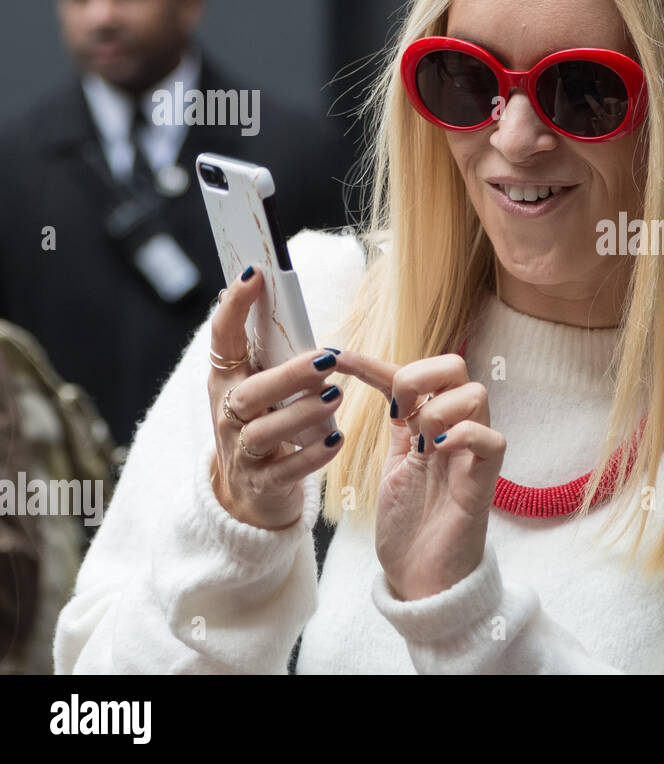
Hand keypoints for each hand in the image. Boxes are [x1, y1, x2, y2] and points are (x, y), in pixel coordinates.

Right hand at [206, 264, 345, 529]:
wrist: (249, 494)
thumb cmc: (263, 422)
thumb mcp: (260, 386)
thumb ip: (272, 352)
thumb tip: (281, 295)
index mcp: (226, 380)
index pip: (222, 339)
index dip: (234, 307)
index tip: (254, 273)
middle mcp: (227, 415)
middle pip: (249, 393)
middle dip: (286, 375)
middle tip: (327, 359)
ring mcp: (241, 453)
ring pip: (264, 432)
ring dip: (301, 413)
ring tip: (336, 396)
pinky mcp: (262, 483)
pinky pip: (286, 471)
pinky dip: (312, 455)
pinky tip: (337, 439)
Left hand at [332, 350, 505, 600]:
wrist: (421, 576)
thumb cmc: (410, 525)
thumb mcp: (395, 466)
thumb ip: (400, 428)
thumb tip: (386, 390)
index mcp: (431, 425)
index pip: (409, 377)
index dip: (372, 362)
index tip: (335, 356)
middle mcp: (456, 430)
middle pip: (456, 367)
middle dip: (421, 373)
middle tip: (398, 404)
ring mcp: (473, 452)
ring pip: (476, 393)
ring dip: (439, 407)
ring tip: (421, 439)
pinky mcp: (486, 478)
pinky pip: (491, 437)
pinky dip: (464, 434)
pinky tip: (437, 450)